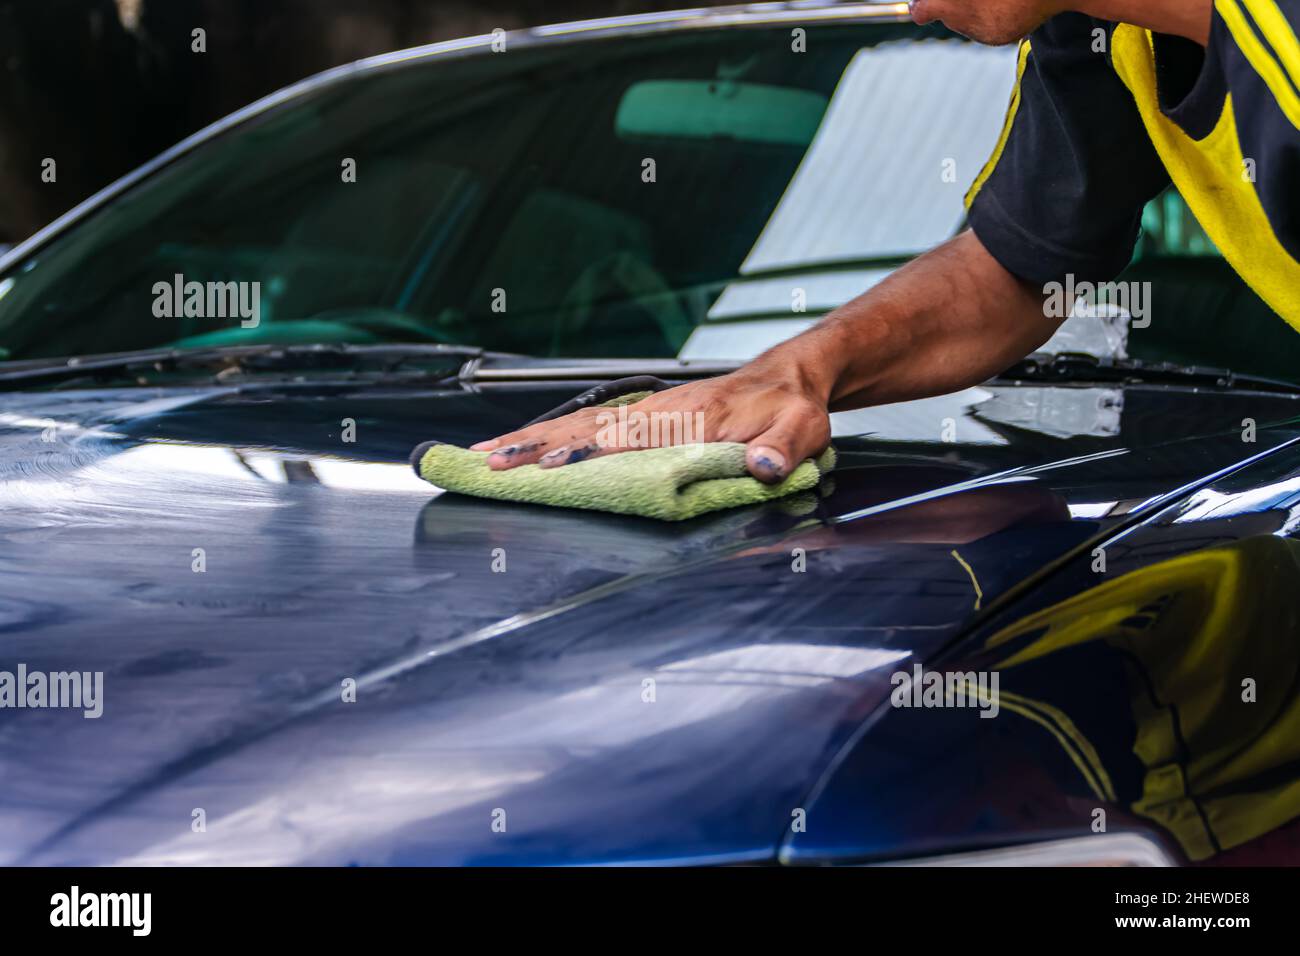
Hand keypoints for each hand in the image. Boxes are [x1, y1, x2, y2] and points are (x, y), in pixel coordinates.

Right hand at [471, 369, 831, 483]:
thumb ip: (783, 448)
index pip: (631, 438)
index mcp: (695, 418)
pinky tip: (524, 443)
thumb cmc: (793, 406)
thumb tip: (763, 467)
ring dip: (532, 438)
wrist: (791, 374)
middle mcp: (662, 410)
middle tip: (489, 463)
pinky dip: (553, 433)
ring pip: (580, 422)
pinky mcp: (645, 414)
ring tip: (486, 453)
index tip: (548, 465)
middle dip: (536, 446)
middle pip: (588, 427)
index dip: (589, 453)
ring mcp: (650, 410)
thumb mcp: (803, 428)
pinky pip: (590, 421)